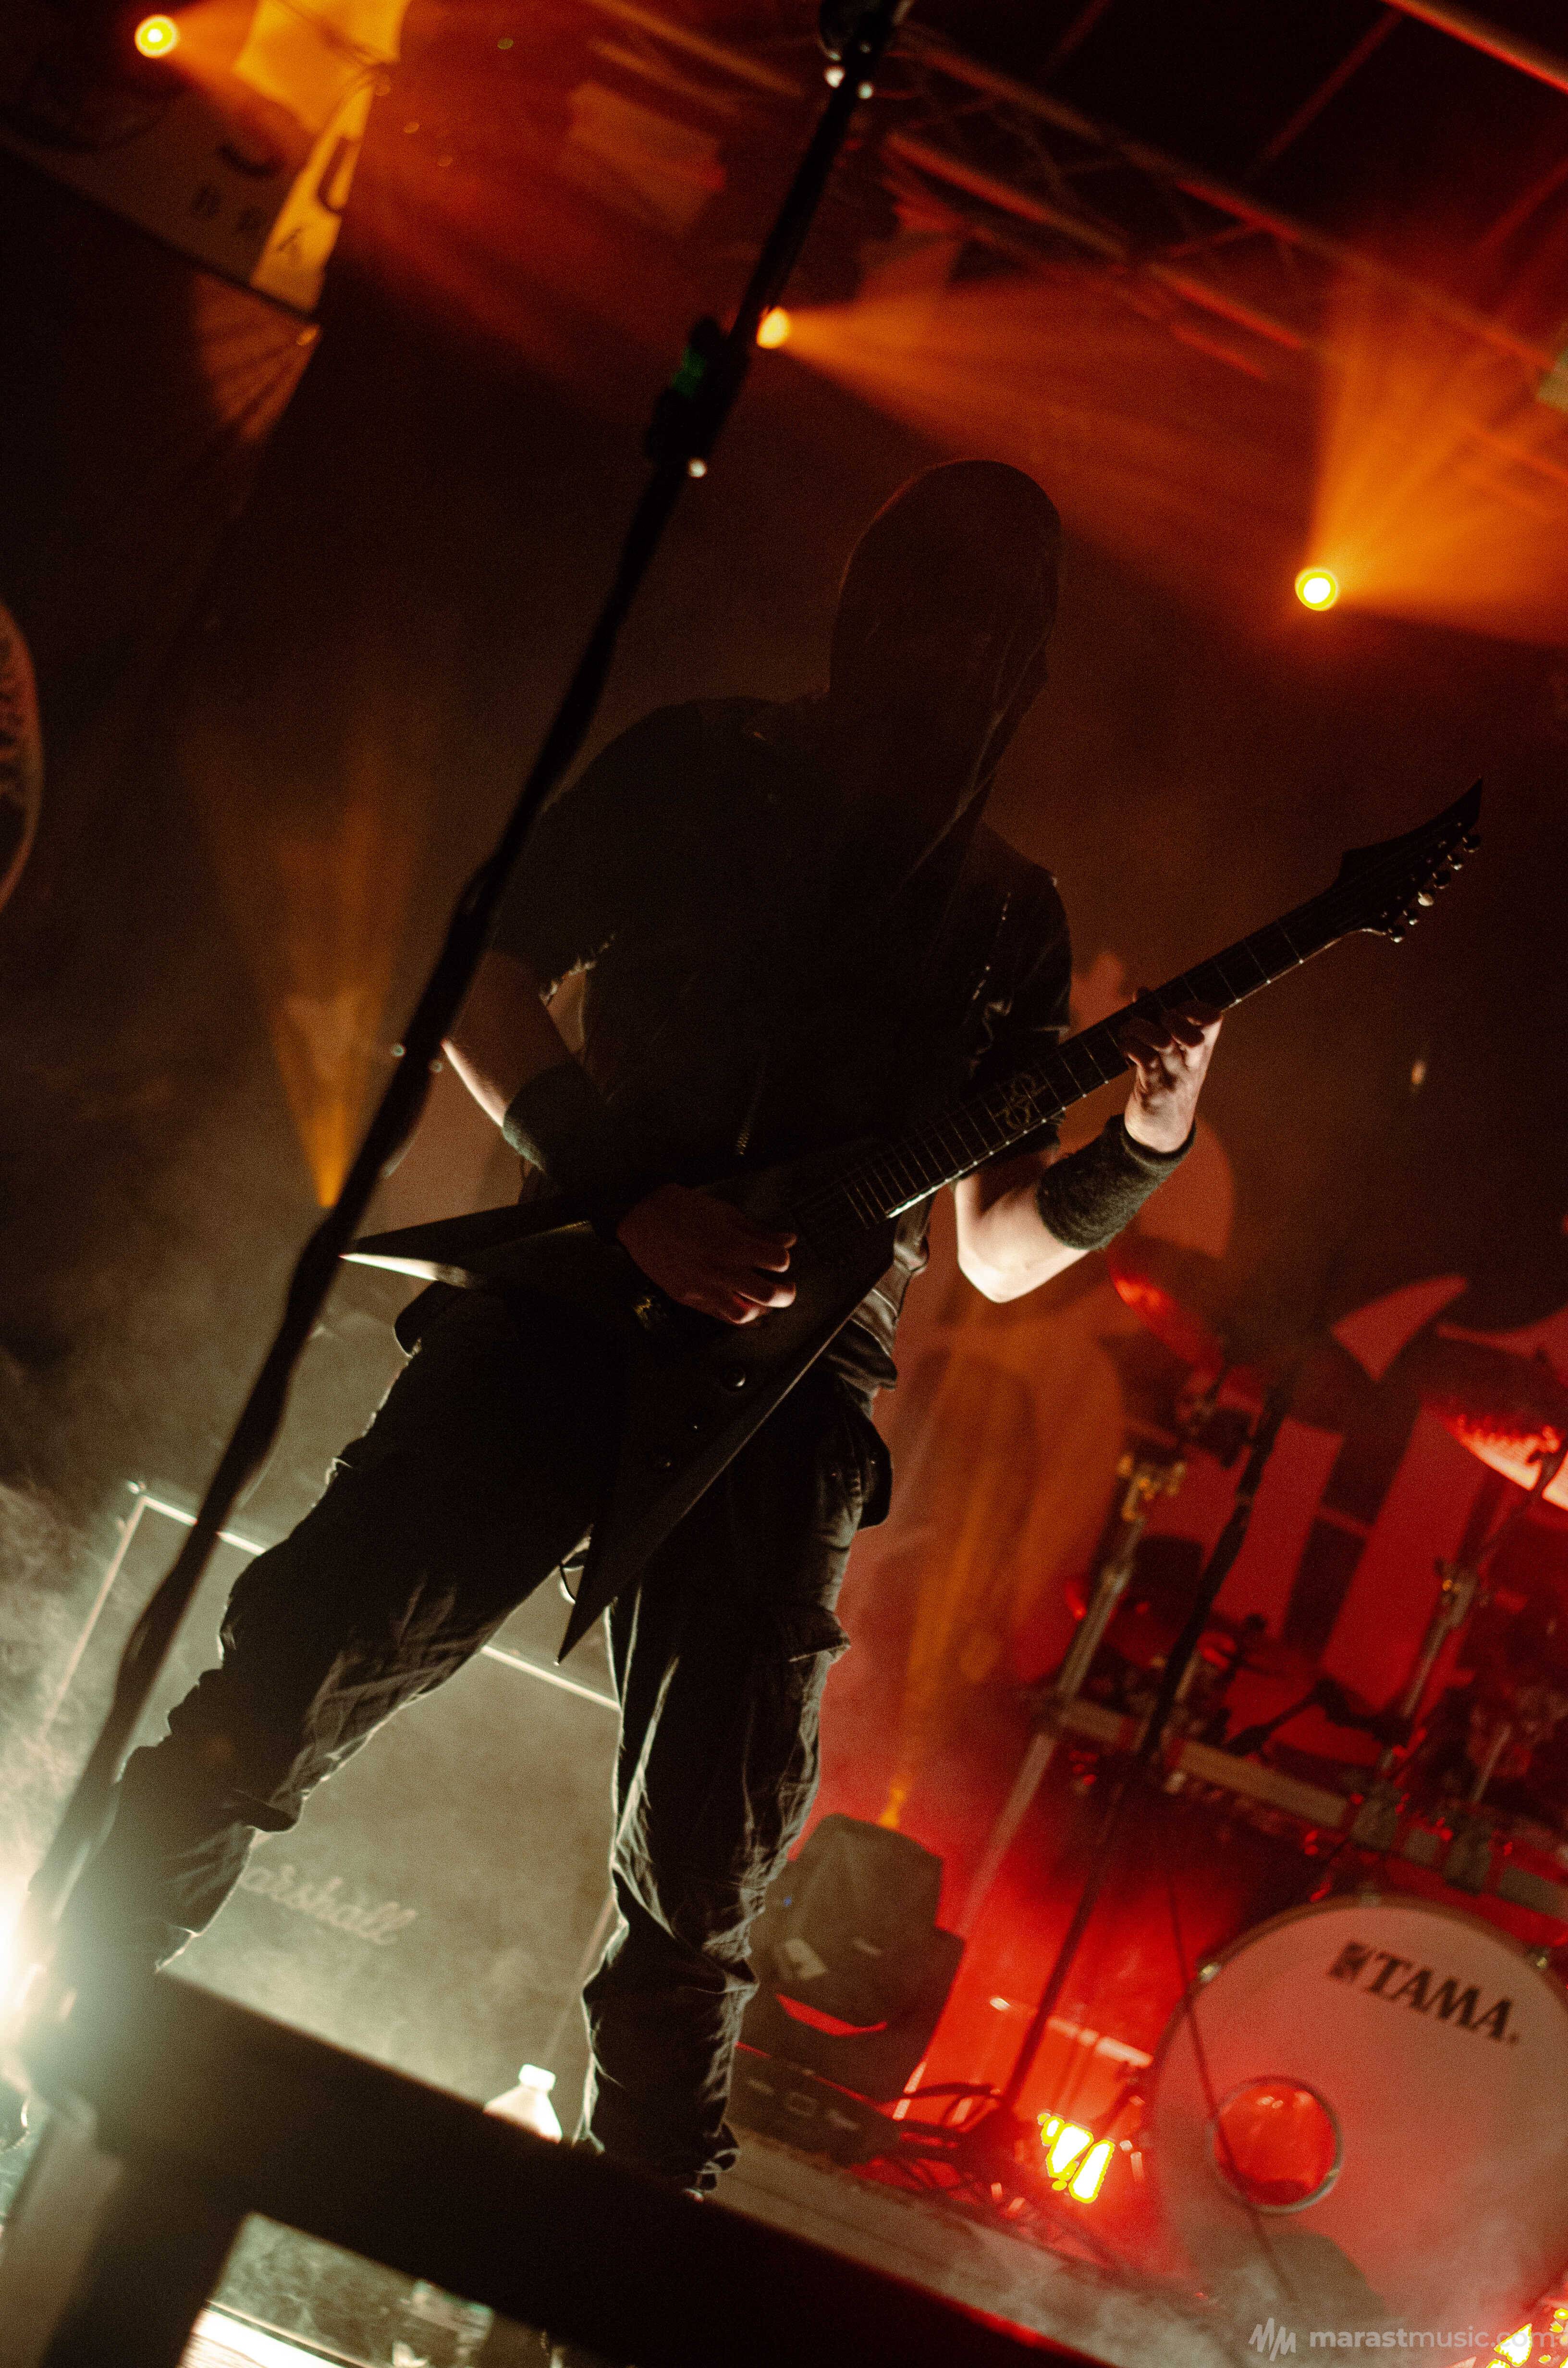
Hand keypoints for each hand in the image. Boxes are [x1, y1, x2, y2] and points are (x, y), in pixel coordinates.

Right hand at [616, 1183, 795, 1325]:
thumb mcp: (725, 1212)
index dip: (784, 1259)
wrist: (642, 1219)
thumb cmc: (681, 1210)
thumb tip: (787, 1239)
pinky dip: (738, 1317)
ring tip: (764, 1300)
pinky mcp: (689, 1297)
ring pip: (745, 1314)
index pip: (777, 1261)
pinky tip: (745, 1310)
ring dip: (761, 1310)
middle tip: (787, 1288)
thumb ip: (758, 1230)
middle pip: (768, 1294)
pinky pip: (719, 1316)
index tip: (780, 1256)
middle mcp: (721, 1270)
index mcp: (732, 1245)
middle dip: (786, 1293)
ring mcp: (704, 1287)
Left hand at [1118, 999, 1222, 1152]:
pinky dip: (1130, 1047)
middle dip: (1170, 1017)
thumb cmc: (1165, 1086)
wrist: (1162, 1137)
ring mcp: (1175, 1079)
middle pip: (1194, 1034)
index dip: (1194, 1006)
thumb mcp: (1169, 1057)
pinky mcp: (1155, 1092)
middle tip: (1153, 1021)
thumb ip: (1158, 1023)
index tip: (1173, 1007)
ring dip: (1139, 1028)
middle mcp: (1192, 1065)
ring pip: (1162, 1042)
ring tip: (1128, 1031)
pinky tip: (1124, 1049)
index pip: (1213, 1020)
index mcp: (1200, 1053)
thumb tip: (1142, 991)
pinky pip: (1145, 1061)